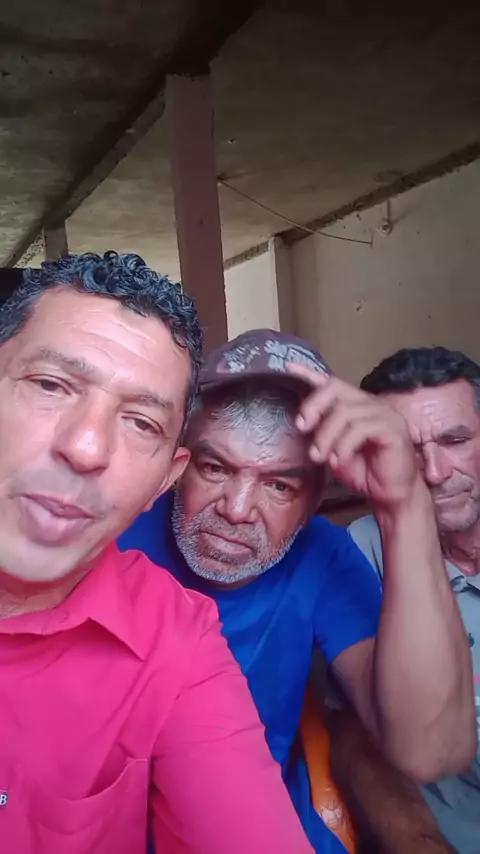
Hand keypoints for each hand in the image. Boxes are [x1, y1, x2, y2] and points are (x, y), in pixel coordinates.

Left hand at [287, 363, 419, 508]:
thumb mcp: (334, 450)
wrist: (392, 495)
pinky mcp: (393, 429)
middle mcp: (371, 404)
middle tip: (302, 428)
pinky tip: (339, 461)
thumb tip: (302, 423)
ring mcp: (384, 414)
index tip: (288, 367)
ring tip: (319, 457)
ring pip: (345, 412)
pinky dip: (343, 446)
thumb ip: (322, 433)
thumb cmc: (365, 473)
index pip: (332, 383)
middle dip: (313, 406)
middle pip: (335, 388)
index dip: (310, 373)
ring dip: (326, 436)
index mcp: (356, 406)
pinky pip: (360, 429)